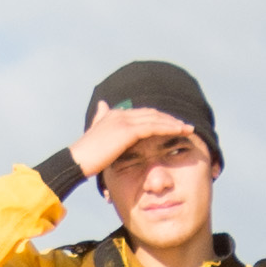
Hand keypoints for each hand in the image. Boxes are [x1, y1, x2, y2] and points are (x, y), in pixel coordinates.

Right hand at [73, 98, 196, 189]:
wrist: (77, 161)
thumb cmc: (86, 157)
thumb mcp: (95, 137)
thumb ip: (100, 120)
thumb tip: (103, 104)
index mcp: (113, 115)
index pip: (142, 114)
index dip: (158, 119)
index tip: (172, 125)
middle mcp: (120, 114)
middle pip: (151, 113)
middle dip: (169, 119)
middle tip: (184, 125)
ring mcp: (123, 121)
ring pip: (156, 119)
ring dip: (174, 123)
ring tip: (188, 129)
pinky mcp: (127, 131)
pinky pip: (154, 127)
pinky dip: (169, 128)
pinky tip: (180, 132)